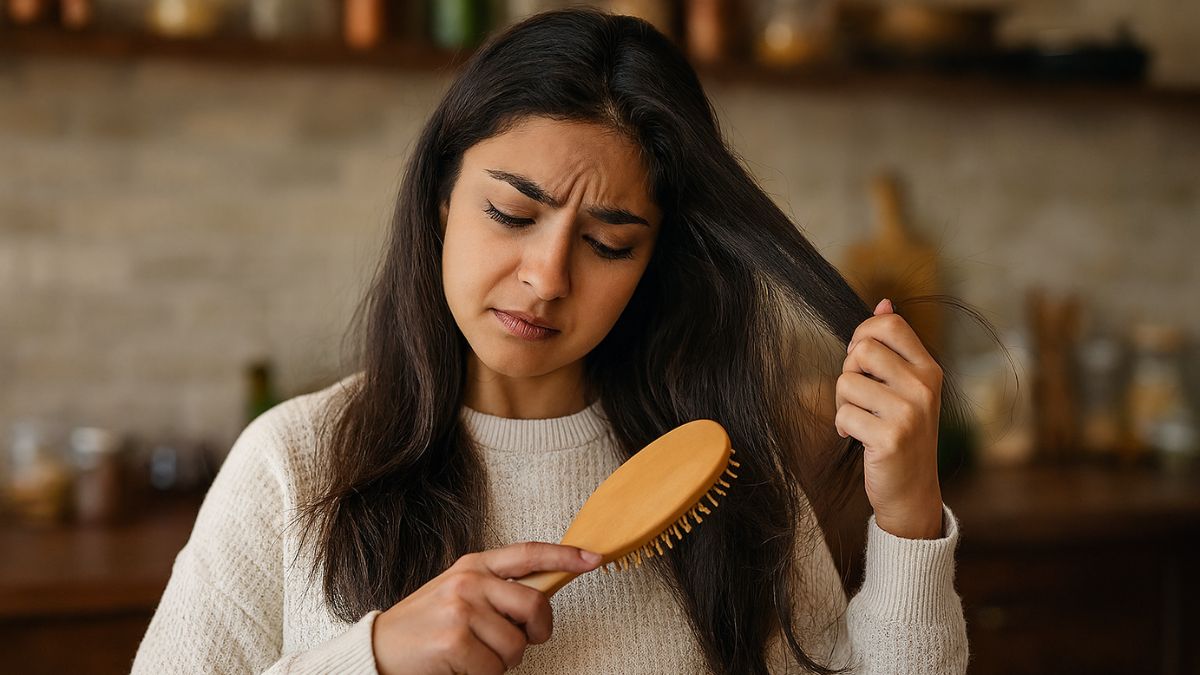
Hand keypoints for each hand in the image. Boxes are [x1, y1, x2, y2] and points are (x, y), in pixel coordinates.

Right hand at [372, 542, 603, 674]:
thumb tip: (540, 601)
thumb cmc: (425, 628)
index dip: (565, 555)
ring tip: (472, 655)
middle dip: (537, 632)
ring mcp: (462, 609)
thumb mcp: (460, 595)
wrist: (379, 651)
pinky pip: (495, 669)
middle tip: (518, 643)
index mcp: (474, 565)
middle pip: (536, 604)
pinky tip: (460, 666)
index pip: (529, 553)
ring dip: (502, 662)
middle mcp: (470, 581)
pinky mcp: (455, 640)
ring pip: (517, 646)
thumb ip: (496, 590)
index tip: (592, 559)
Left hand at [836, 298, 944, 539]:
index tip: (861, 360)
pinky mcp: (890, 438)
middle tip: (860, 397)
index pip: (889, 325)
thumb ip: (894, 347)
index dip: (863, 335)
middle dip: (848, 372)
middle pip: (862, 350)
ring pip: (846, 383)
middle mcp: (923, 387)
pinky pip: (844, 415)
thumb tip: (883, 303)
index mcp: (928, 369)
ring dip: (843, 404)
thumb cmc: (902, 432)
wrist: (912, 490)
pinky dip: (843, 427)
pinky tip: (858, 439)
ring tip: (860, 420)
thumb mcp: (906, 387)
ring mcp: (909, 412)